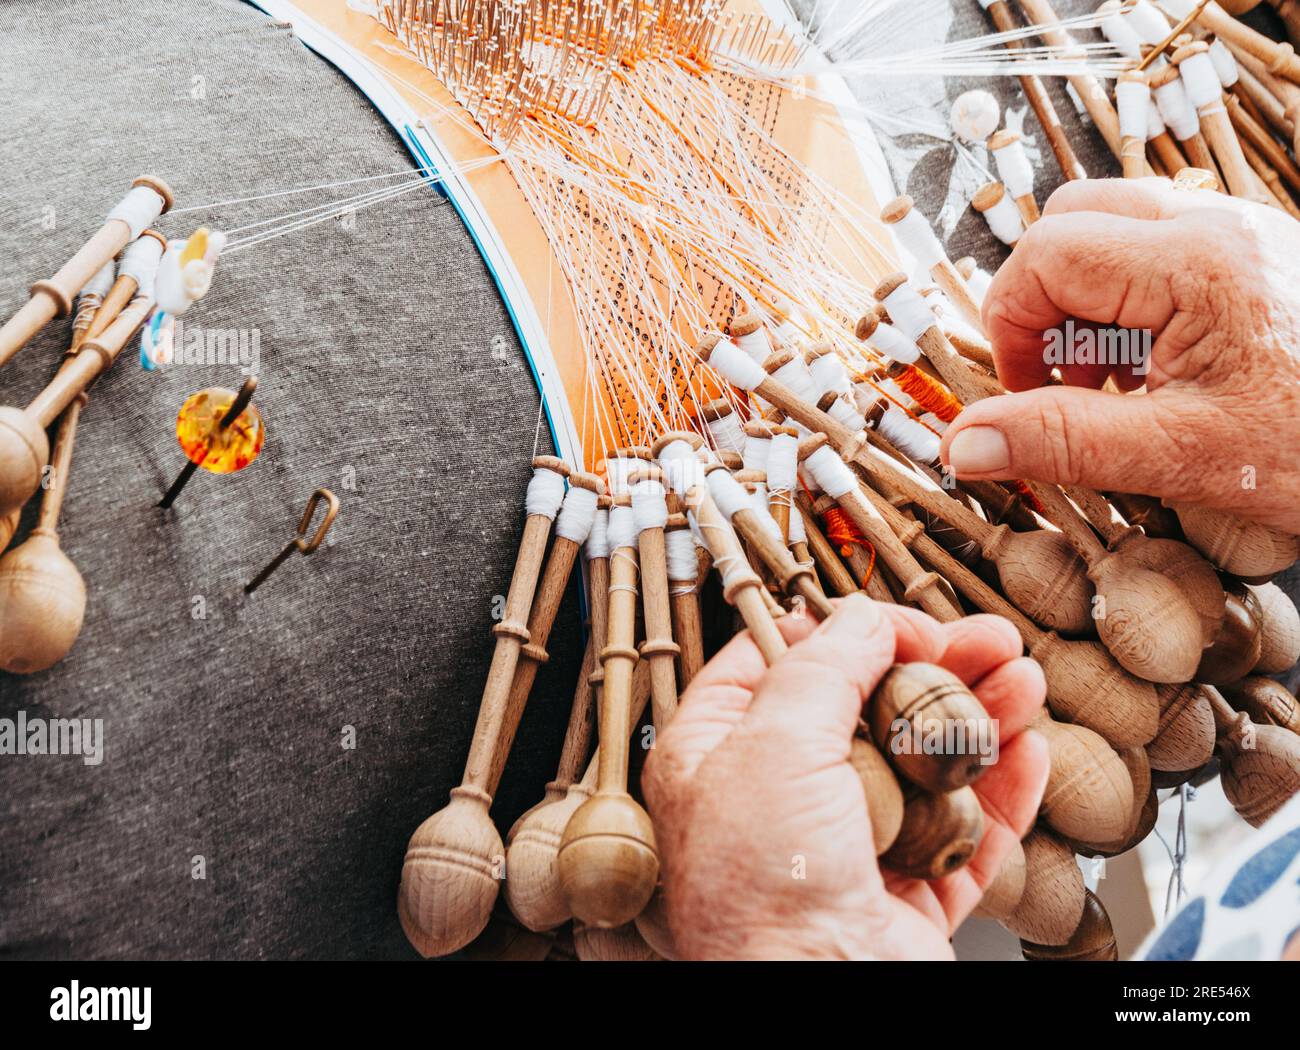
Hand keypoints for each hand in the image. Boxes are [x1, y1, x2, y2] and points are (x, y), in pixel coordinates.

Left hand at [641, 595, 1048, 959]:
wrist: (810, 1003)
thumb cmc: (760, 891)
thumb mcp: (773, 743)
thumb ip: (821, 667)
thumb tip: (861, 619)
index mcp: (718, 756)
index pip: (780, 663)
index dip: (848, 632)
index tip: (906, 624)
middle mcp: (776, 800)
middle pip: (866, 711)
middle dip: (935, 669)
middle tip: (988, 642)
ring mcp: (843, 851)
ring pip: (921, 767)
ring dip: (977, 717)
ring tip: (1023, 681)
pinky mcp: (900, 898)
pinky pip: (959, 835)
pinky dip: (998, 791)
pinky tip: (1027, 750)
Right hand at [941, 178, 1299, 533]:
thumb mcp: (1182, 457)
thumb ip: (1062, 442)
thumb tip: (965, 443)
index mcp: (1196, 264)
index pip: (1046, 254)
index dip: (1009, 325)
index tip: (1020, 393)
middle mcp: (1220, 228)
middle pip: (1076, 216)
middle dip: (1041, 298)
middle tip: (1055, 376)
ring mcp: (1246, 237)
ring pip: (1120, 226)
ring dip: (1087, 299)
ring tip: (1109, 381)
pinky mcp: (1261, 261)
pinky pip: (1166, 250)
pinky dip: (1134, 302)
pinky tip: (1156, 371)